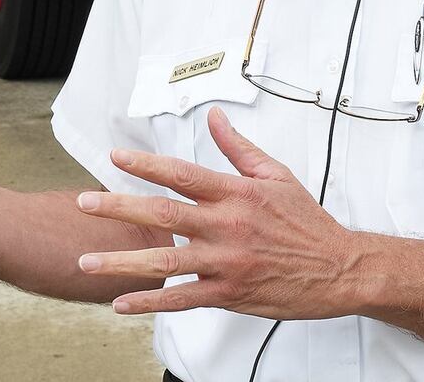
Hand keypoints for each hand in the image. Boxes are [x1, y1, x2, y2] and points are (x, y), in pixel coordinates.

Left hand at [74, 107, 365, 318]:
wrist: (340, 269)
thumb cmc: (307, 222)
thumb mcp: (276, 175)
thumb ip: (238, 148)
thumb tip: (214, 119)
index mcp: (236, 194)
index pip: (181, 174)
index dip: (144, 165)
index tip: (115, 158)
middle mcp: (226, 226)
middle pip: (162, 214)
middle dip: (117, 208)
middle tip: (83, 203)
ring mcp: (226, 262)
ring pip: (165, 261)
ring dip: (122, 262)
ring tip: (87, 261)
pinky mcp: (230, 293)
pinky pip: (183, 300)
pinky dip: (150, 303)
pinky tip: (121, 303)